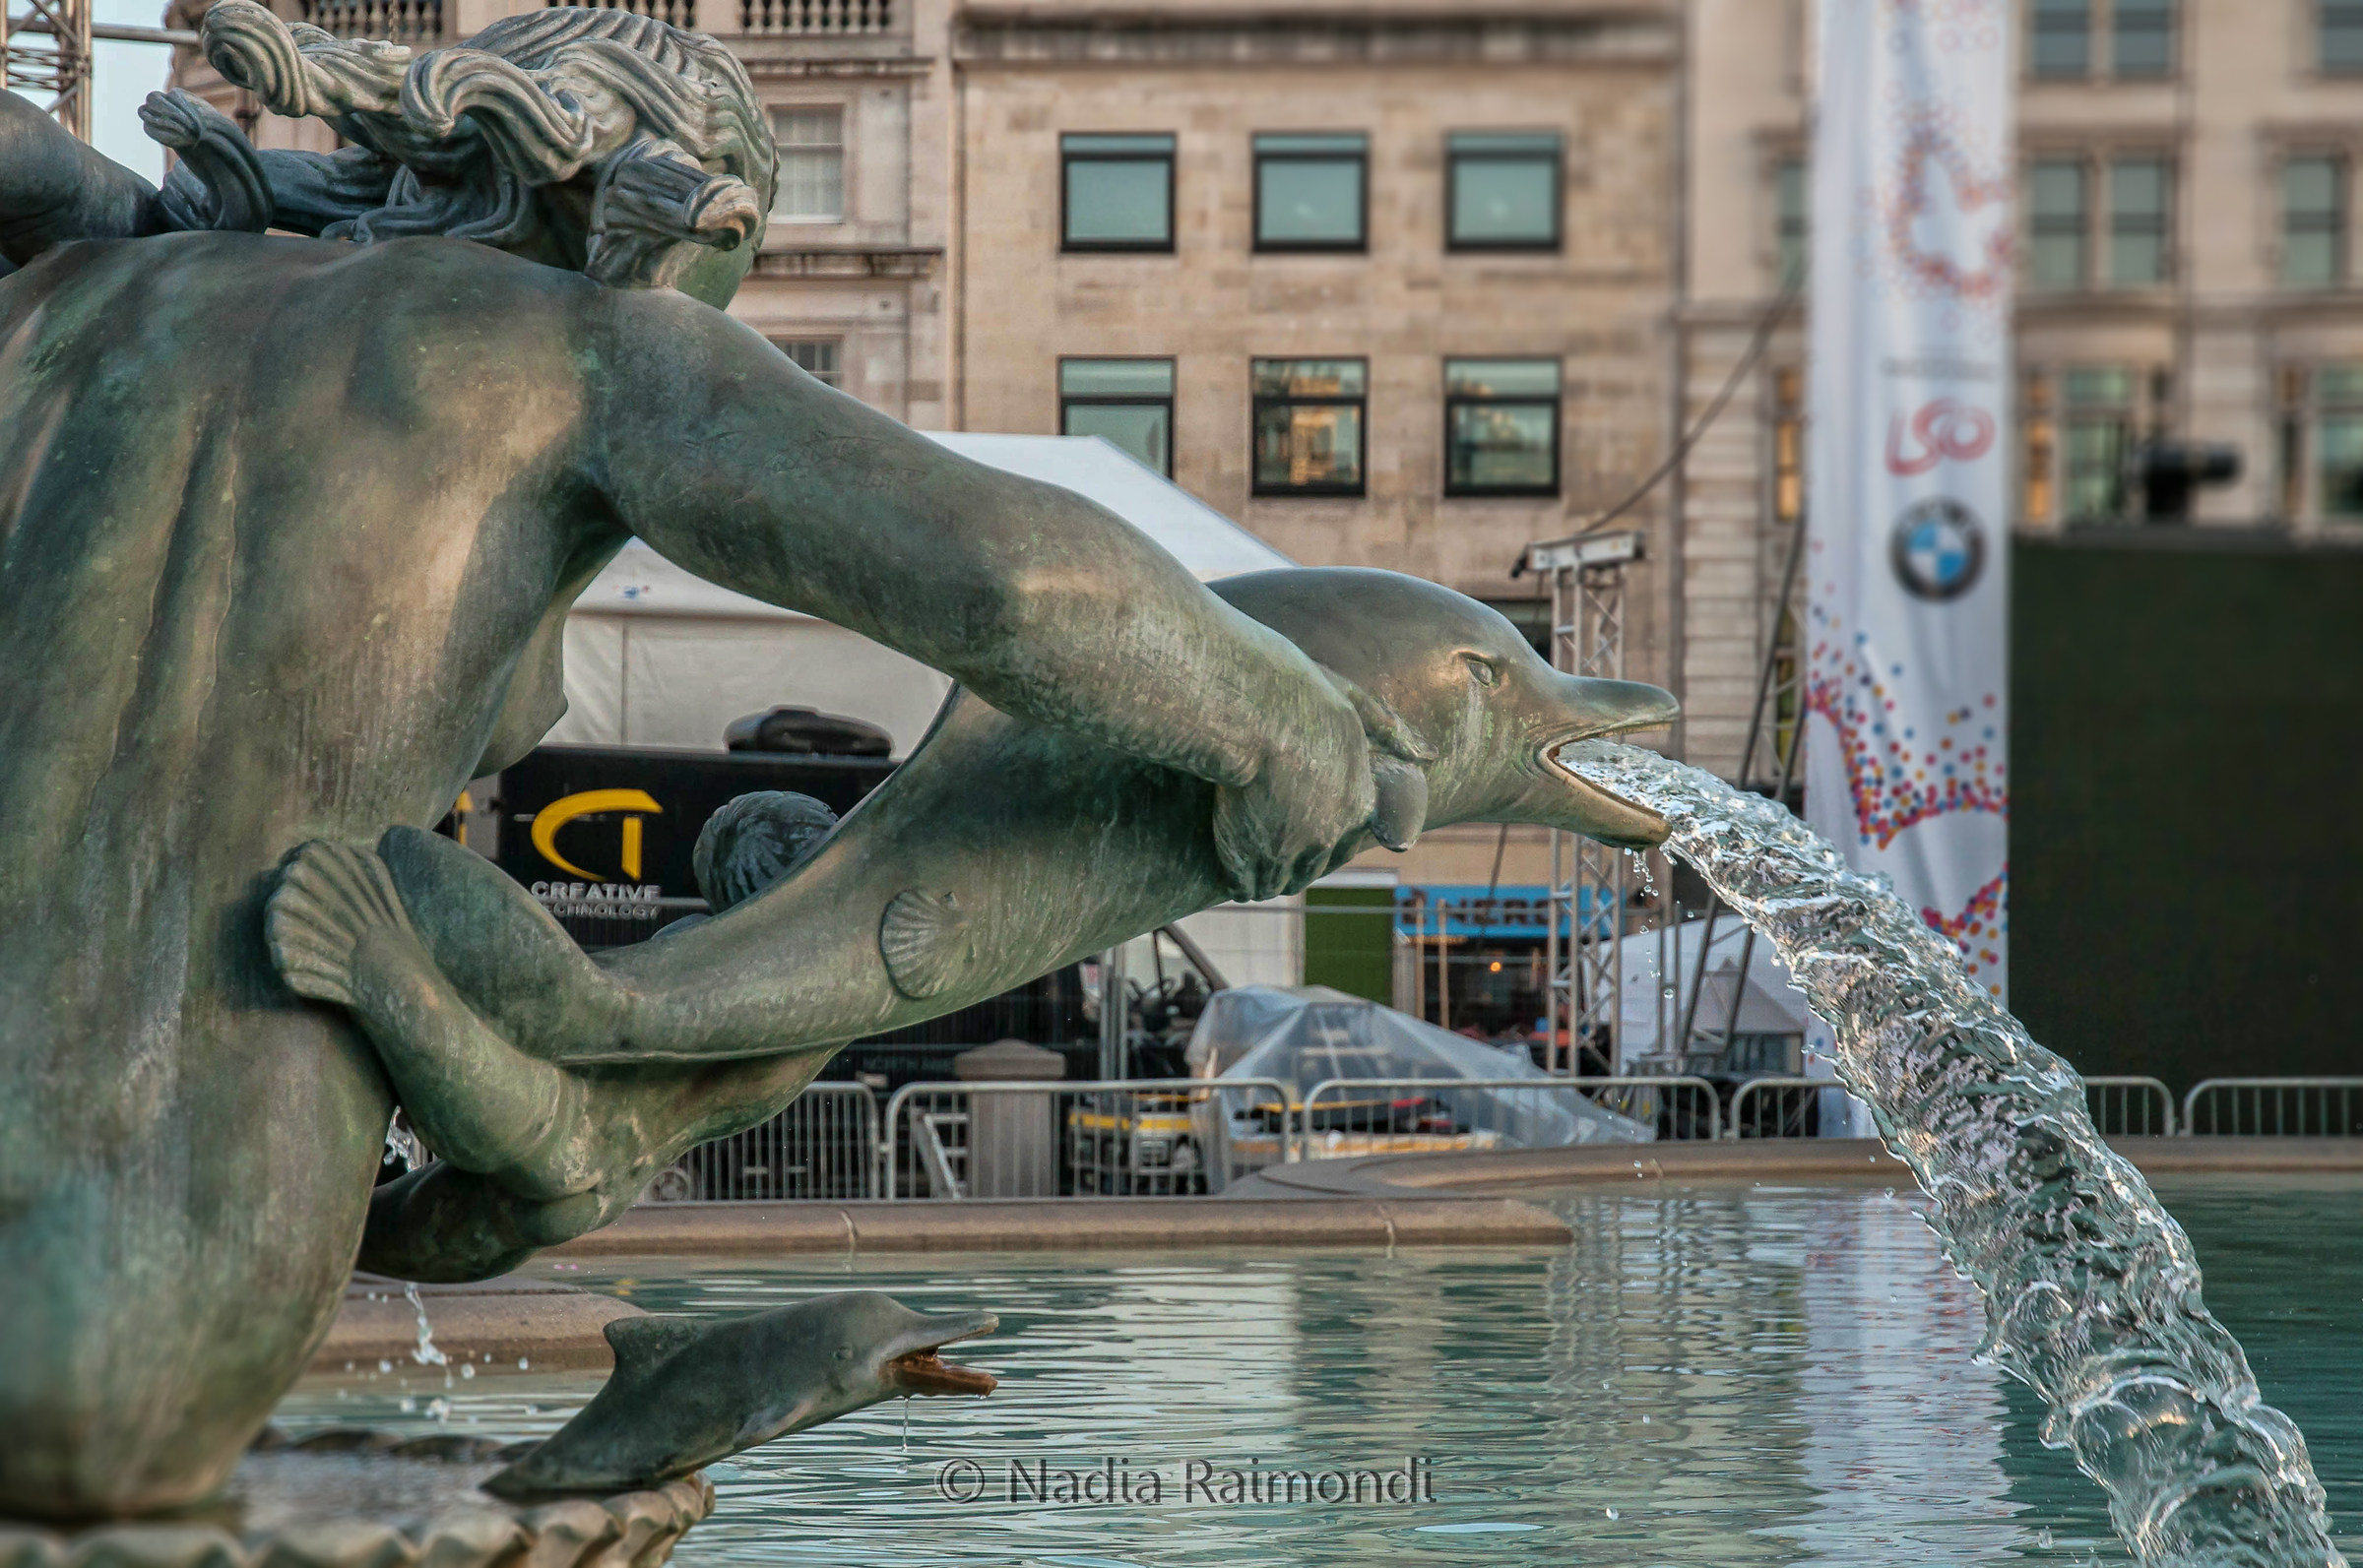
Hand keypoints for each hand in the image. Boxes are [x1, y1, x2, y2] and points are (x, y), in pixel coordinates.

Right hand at [1211, 667, 1376, 902]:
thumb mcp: (1353, 701)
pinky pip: (1244, 881)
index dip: (1319, 841)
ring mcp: (1289, 848)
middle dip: (1292, 867)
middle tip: (1270, 857)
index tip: (1301, 835)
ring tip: (1250, 876)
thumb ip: (1390, 731)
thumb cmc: (1300, 696)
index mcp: (1357, 803)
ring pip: (1278, 880)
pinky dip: (1238, 880)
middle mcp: (1328, 834)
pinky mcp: (1249, 853)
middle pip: (1310, 868)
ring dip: (1265, 879)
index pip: (1343, 844)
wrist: (1255, 708)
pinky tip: (1231, 875)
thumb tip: (1429, 755)